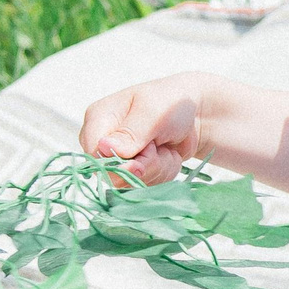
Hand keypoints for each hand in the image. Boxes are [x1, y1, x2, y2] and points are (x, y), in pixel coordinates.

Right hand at [78, 75, 207, 186]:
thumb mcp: (152, 113)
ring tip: (166, 146)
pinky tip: (168, 155)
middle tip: (159, 146)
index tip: (142, 158)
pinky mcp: (133, 171)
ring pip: (131, 182)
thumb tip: (103, 148)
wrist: (195, 114)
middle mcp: (103, 140)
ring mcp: (119, 158)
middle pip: (112, 173)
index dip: (117, 163)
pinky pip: (145, 185)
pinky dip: (163, 172)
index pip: (93, 155)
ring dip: (157, 168)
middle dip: (144, 165)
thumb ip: (129, 134)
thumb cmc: (171, 103)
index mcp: (99, 118)